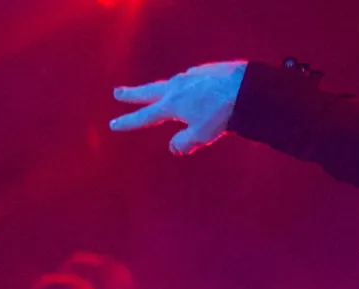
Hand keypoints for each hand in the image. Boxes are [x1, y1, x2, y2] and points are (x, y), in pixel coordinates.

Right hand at [110, 61, 248, 153]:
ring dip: (158, 88)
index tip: (114, 124)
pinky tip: (190, 87)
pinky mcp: (204, 71)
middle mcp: (176, 87)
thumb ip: (185, 142)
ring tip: (155, 92)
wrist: (244, 87)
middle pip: (148, 91)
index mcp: (171, 105)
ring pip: (168, 83)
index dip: (129, 122)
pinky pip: (189, 79)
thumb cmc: (223, 114)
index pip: (145, 116)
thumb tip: (173, 148)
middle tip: (117, 94)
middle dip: (132, 94)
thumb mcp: (203, 134)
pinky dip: (183, 85)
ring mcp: (189, 76)